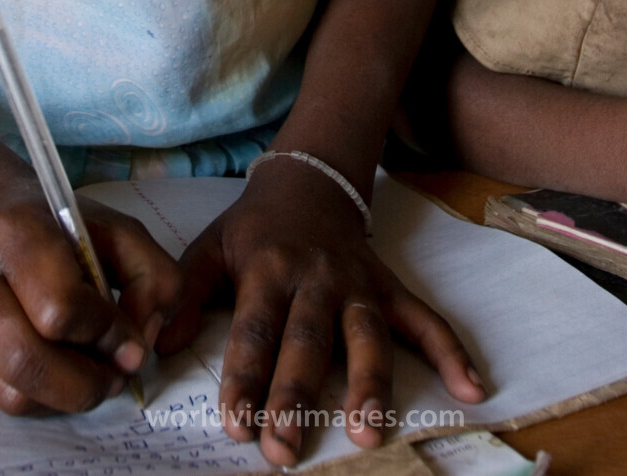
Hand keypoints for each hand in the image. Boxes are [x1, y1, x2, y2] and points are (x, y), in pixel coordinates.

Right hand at [0, 172, 181, 414]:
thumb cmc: (58, 225)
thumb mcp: (119, 231)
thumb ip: (152, 277)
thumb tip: (138, 346)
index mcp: (14, 232)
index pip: (58, 307)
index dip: (104, 333)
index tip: (130, 340)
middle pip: (24, 361)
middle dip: (83, 383)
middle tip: (114, 376)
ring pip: (9, 393)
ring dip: (63, 397)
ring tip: (90, 376)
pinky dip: (38, 395)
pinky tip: (56, 367)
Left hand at [158, 157, 483, 465]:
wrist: (309, 179)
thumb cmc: (253, 227)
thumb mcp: (209, 247)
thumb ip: (180, 295)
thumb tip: (155, 344)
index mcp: (267, 268)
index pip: (254, 330)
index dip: (244, 377)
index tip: (235, 424)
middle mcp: (316, 276)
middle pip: (308, 341)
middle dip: (297, 396)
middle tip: (286, 448)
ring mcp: (358, 283)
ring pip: (367, 335)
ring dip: (370, 383)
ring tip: (368, 431)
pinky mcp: (390, 287)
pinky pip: (425, 319)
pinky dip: (451, 352)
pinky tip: (471, 389)